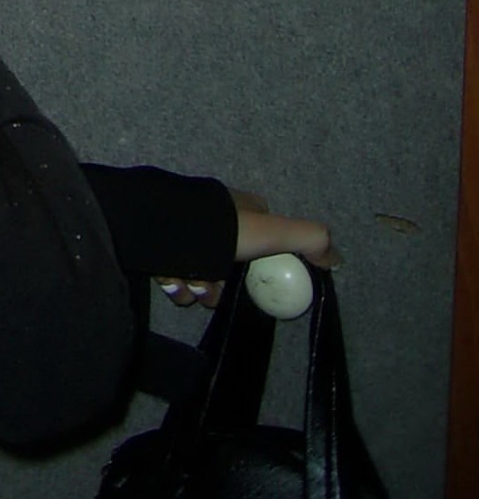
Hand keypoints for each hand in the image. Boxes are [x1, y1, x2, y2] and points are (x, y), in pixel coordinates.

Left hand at [156, 189, 337, 308]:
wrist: (162, 228)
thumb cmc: (221, 229)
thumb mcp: (272, 231)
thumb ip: (308, 240)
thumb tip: (337, 259)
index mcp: (240, 208)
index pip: (261, 241)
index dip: (260, 266)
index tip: (255, 281)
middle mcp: (212, 218)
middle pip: (229, 265)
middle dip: (223, 284)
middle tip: (215, 290)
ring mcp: (185, 232)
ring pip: (202, 274)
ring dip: (200, 288)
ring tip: (193, 284)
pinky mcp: (161, 245)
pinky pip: (175, 275)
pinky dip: (177, 284)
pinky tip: (174, 281)